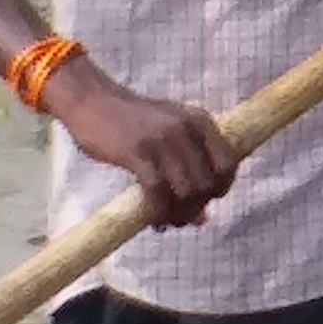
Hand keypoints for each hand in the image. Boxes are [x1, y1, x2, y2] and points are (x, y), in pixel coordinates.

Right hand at [53, 69, 238, 226]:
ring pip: (186, 191)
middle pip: (207, 183)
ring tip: (168, 223)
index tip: (206, 200)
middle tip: (182, 218)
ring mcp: (162, 140)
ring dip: (180, 215)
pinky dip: (158, 212)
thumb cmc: (133, 122)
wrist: (93, 101)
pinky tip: (154, 221)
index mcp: (200, 121)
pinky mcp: (137, 152)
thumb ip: (189, 167)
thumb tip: (203, 219)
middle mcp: (187, 129)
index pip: (229, 163)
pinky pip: (157, 191)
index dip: (222, 188)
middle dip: (197, 207)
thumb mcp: (170, 132)